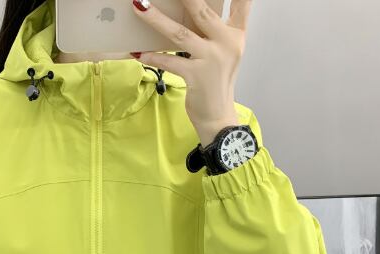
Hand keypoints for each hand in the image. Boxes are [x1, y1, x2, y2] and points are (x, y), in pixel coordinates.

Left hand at [130, 0, 253, 146]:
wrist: (218, 117)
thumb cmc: (216, 83)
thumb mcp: (223, 53)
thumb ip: (212, 32)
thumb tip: (188, 12)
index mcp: (236, 35)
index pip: (242, 4)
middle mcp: (226, 44)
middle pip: (203, 12)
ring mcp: (211, 60)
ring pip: (179, 34)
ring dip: (156, 20)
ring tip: (140, 6)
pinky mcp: (195, 77)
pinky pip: (169, 62)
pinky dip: (152, 57)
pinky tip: (138, 52)